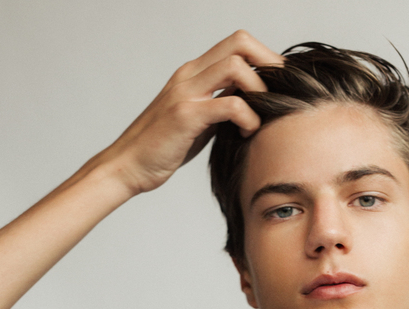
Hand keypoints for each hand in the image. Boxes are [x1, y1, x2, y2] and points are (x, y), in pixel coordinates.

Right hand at [98, 30, 282, 196]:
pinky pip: (230, 105)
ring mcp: (186, 93)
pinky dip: (249, 118)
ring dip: (259, 91)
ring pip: (236, 67)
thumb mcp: (199, 122)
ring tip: (262, 118)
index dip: (264, 59)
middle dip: (269, 65)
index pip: (237, 43)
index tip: (278, 86)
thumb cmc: (163, 147)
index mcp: (194, 73)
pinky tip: (247, 133)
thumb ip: (220, 108)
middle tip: (280, 95)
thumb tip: (252, 108)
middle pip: (240, 42)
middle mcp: (190, 75)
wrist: (127, 166)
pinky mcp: (185, 116)